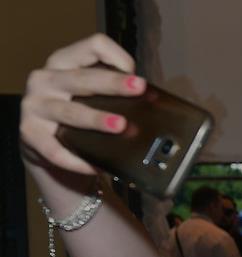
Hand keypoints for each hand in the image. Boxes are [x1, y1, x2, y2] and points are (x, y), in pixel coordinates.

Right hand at [20, 33, 143, 174]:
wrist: (44, 143)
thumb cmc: (78, 111)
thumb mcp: (91, 94)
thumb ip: (112, 91)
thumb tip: (153, 102)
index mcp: (65, 62)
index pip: (92, 46)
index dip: (115, 55)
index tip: (135, 72)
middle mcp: (46, 79)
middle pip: (82, 78)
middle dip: (112, 83)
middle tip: (138, 88)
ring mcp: (35, 106)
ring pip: (69, 112)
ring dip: (96, 119)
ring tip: (120, 126)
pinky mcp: (29, 133)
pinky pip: (54, 149)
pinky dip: (75, 160)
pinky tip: (94, 166)